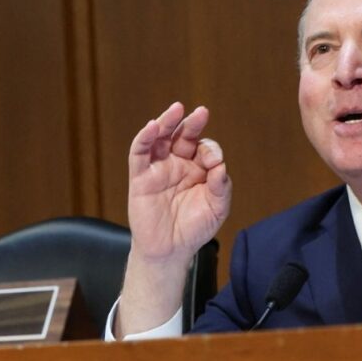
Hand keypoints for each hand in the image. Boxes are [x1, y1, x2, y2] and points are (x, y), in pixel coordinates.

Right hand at [128, 102, 231, 263]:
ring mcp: (159, 169)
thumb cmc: (195, 228)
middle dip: (192, 124)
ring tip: (177, 109)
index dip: (211, 150)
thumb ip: (221, 187)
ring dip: (167, 122)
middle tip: (202, 112)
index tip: (215, 162)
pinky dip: (145, 138)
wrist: (170, 251)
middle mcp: (179, 165)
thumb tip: (220, 166)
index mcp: (199, 169)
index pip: (205, 148)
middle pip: (183, 136)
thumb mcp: (217, 208)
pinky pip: (140, 153)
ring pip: (160, 138)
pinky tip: (153, 126)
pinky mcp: (140, 177)